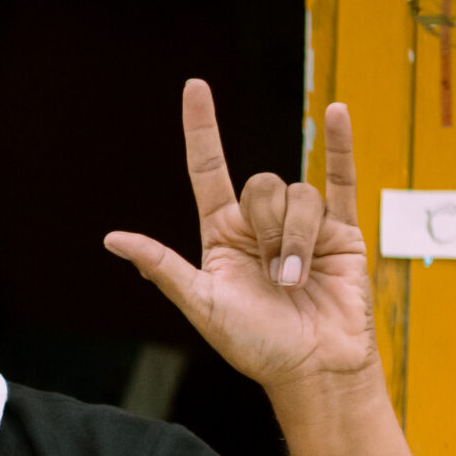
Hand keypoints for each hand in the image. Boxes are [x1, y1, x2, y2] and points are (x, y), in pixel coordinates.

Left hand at [105, 82, 374, 392]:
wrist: (312, 370)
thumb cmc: (254, 345)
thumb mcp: (202, 305)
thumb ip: (163, 268)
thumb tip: (112, 239)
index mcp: (221, 235)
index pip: (207, 169)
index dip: (202, 128)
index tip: (195, 86)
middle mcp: (260, 225)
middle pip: (262, 184)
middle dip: (267, 227)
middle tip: (272, 276)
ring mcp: (303, 226)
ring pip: (299, 193)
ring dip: (296, 239)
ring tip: (296, 281)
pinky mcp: (343, 231)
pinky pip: (341, 178)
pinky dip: (340, 145)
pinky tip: (337, 111)